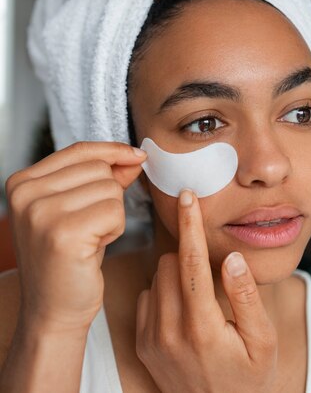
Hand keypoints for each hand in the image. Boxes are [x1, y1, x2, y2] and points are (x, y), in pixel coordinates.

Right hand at [6, 142, 145, 332]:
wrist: (54, 311)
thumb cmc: (69, 258)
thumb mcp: (80, 208)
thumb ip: (104, 177)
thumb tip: (134, 156)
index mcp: (22, 182)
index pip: (79, 150)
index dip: (113, 151)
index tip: (137, 156)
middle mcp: (25, 194)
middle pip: (99, 168)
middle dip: (109, 195)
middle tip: (89, 226)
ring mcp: (41, 213)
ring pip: (110, 188)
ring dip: (112, 215)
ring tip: (89, 238)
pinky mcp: (63, 234)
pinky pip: (115, 211)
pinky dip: (115, 230)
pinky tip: (94, 248)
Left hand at [136, 190, 278, 392]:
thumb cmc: (248, 379)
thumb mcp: (263, 341)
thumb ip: (247, 297)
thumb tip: (231, 257)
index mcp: (202, 328)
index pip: (191, 262)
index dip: (190, 224)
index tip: (187, 195)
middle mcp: (169, 332)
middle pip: (169, 263)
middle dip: (189, 256)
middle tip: (211, 274)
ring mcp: (151, 339)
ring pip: (157, 276)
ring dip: (177, 274)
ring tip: (200, 298)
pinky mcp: (142, 344)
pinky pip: (147, 296)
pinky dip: (164, 293)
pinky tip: (184, 311)